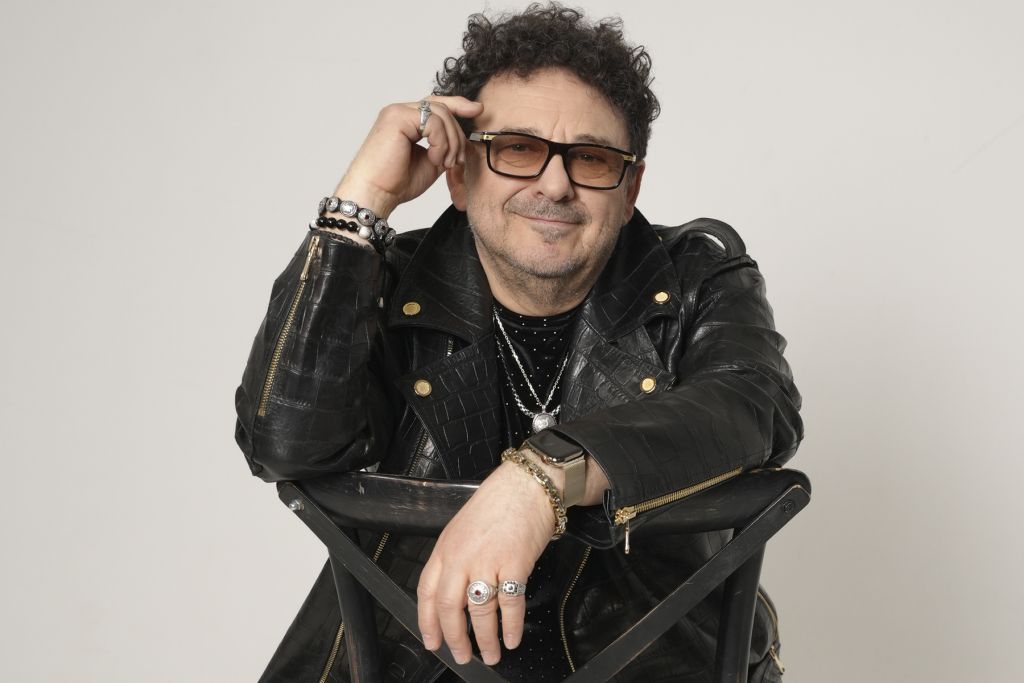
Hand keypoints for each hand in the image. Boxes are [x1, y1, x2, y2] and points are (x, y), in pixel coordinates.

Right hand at [334, 96, 483, 217]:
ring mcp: (397, 112)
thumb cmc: (396, 183)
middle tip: (456, 160)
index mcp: (406, 120)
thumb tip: (463, 139)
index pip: (436, 105)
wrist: (375, 194)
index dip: (458, 105)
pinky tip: (435, 159)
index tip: (478, 110)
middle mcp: (400, 111)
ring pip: (441, 114)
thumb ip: (444, 146)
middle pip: (443, 108)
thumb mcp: (431, 162)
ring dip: (451, 141)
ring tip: (444, 163)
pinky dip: (441, 142)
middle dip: (457, 135)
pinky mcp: (397, 117)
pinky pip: (434, 122)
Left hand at [416, 461, 555, 665]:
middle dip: (455, 639)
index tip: (432, 642)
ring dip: (485, 640)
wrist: (526, 486)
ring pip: (480, 612)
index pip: (427, 592)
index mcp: (445, 549)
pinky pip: (511, 605)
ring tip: (491, 654)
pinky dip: (512, 627)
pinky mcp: (514, 564)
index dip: (428, 623)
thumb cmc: (497, 505)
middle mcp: (462, 557)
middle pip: (449, 608)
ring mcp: (488, 561)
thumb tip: (452, 594)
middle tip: (462, 656)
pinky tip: (513, 638)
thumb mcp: (461, 529)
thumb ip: (454, 560)